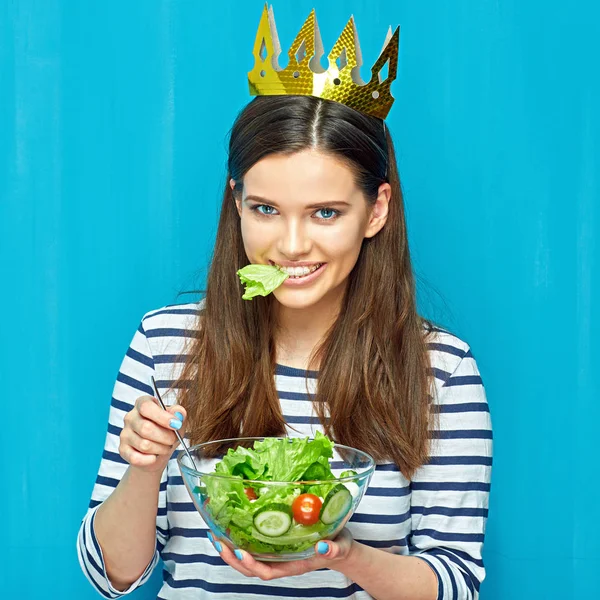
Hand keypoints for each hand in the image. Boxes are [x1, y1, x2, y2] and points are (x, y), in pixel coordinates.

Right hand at [119, 395, 186, 472]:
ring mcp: (124, 433)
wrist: (158, 452)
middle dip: (165, 437)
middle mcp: (130, 417)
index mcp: (143, 403)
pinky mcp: (123, 450)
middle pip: (146, 428)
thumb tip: (179, 413)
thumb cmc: (167, 431)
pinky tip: (154, 457)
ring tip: (165, 447)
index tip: (176, 425)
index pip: (146, 407)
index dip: (162, 417)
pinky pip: (136, 458)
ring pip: (144, 445)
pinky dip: (149, 460)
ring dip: (160, 449)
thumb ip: (179, 413)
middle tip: (173, 439)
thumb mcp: (177, 420)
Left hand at [207, 528, 355, 579]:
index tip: (239, 552)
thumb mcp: (339, 546)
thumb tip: (323, 547)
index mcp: (293, 565)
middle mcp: (280, 562)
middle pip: (250, 567)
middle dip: (231, 557)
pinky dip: (239, 539)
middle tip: (217, 540)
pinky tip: (230, 526)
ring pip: (248, 558)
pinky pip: (253, 545)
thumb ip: (333, 549)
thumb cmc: (339, 545)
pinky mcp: (275, 543)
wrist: (340, 544)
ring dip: (230, 549)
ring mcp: (276, 554)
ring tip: (215, 534)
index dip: (251, 565)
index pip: (267, 572)